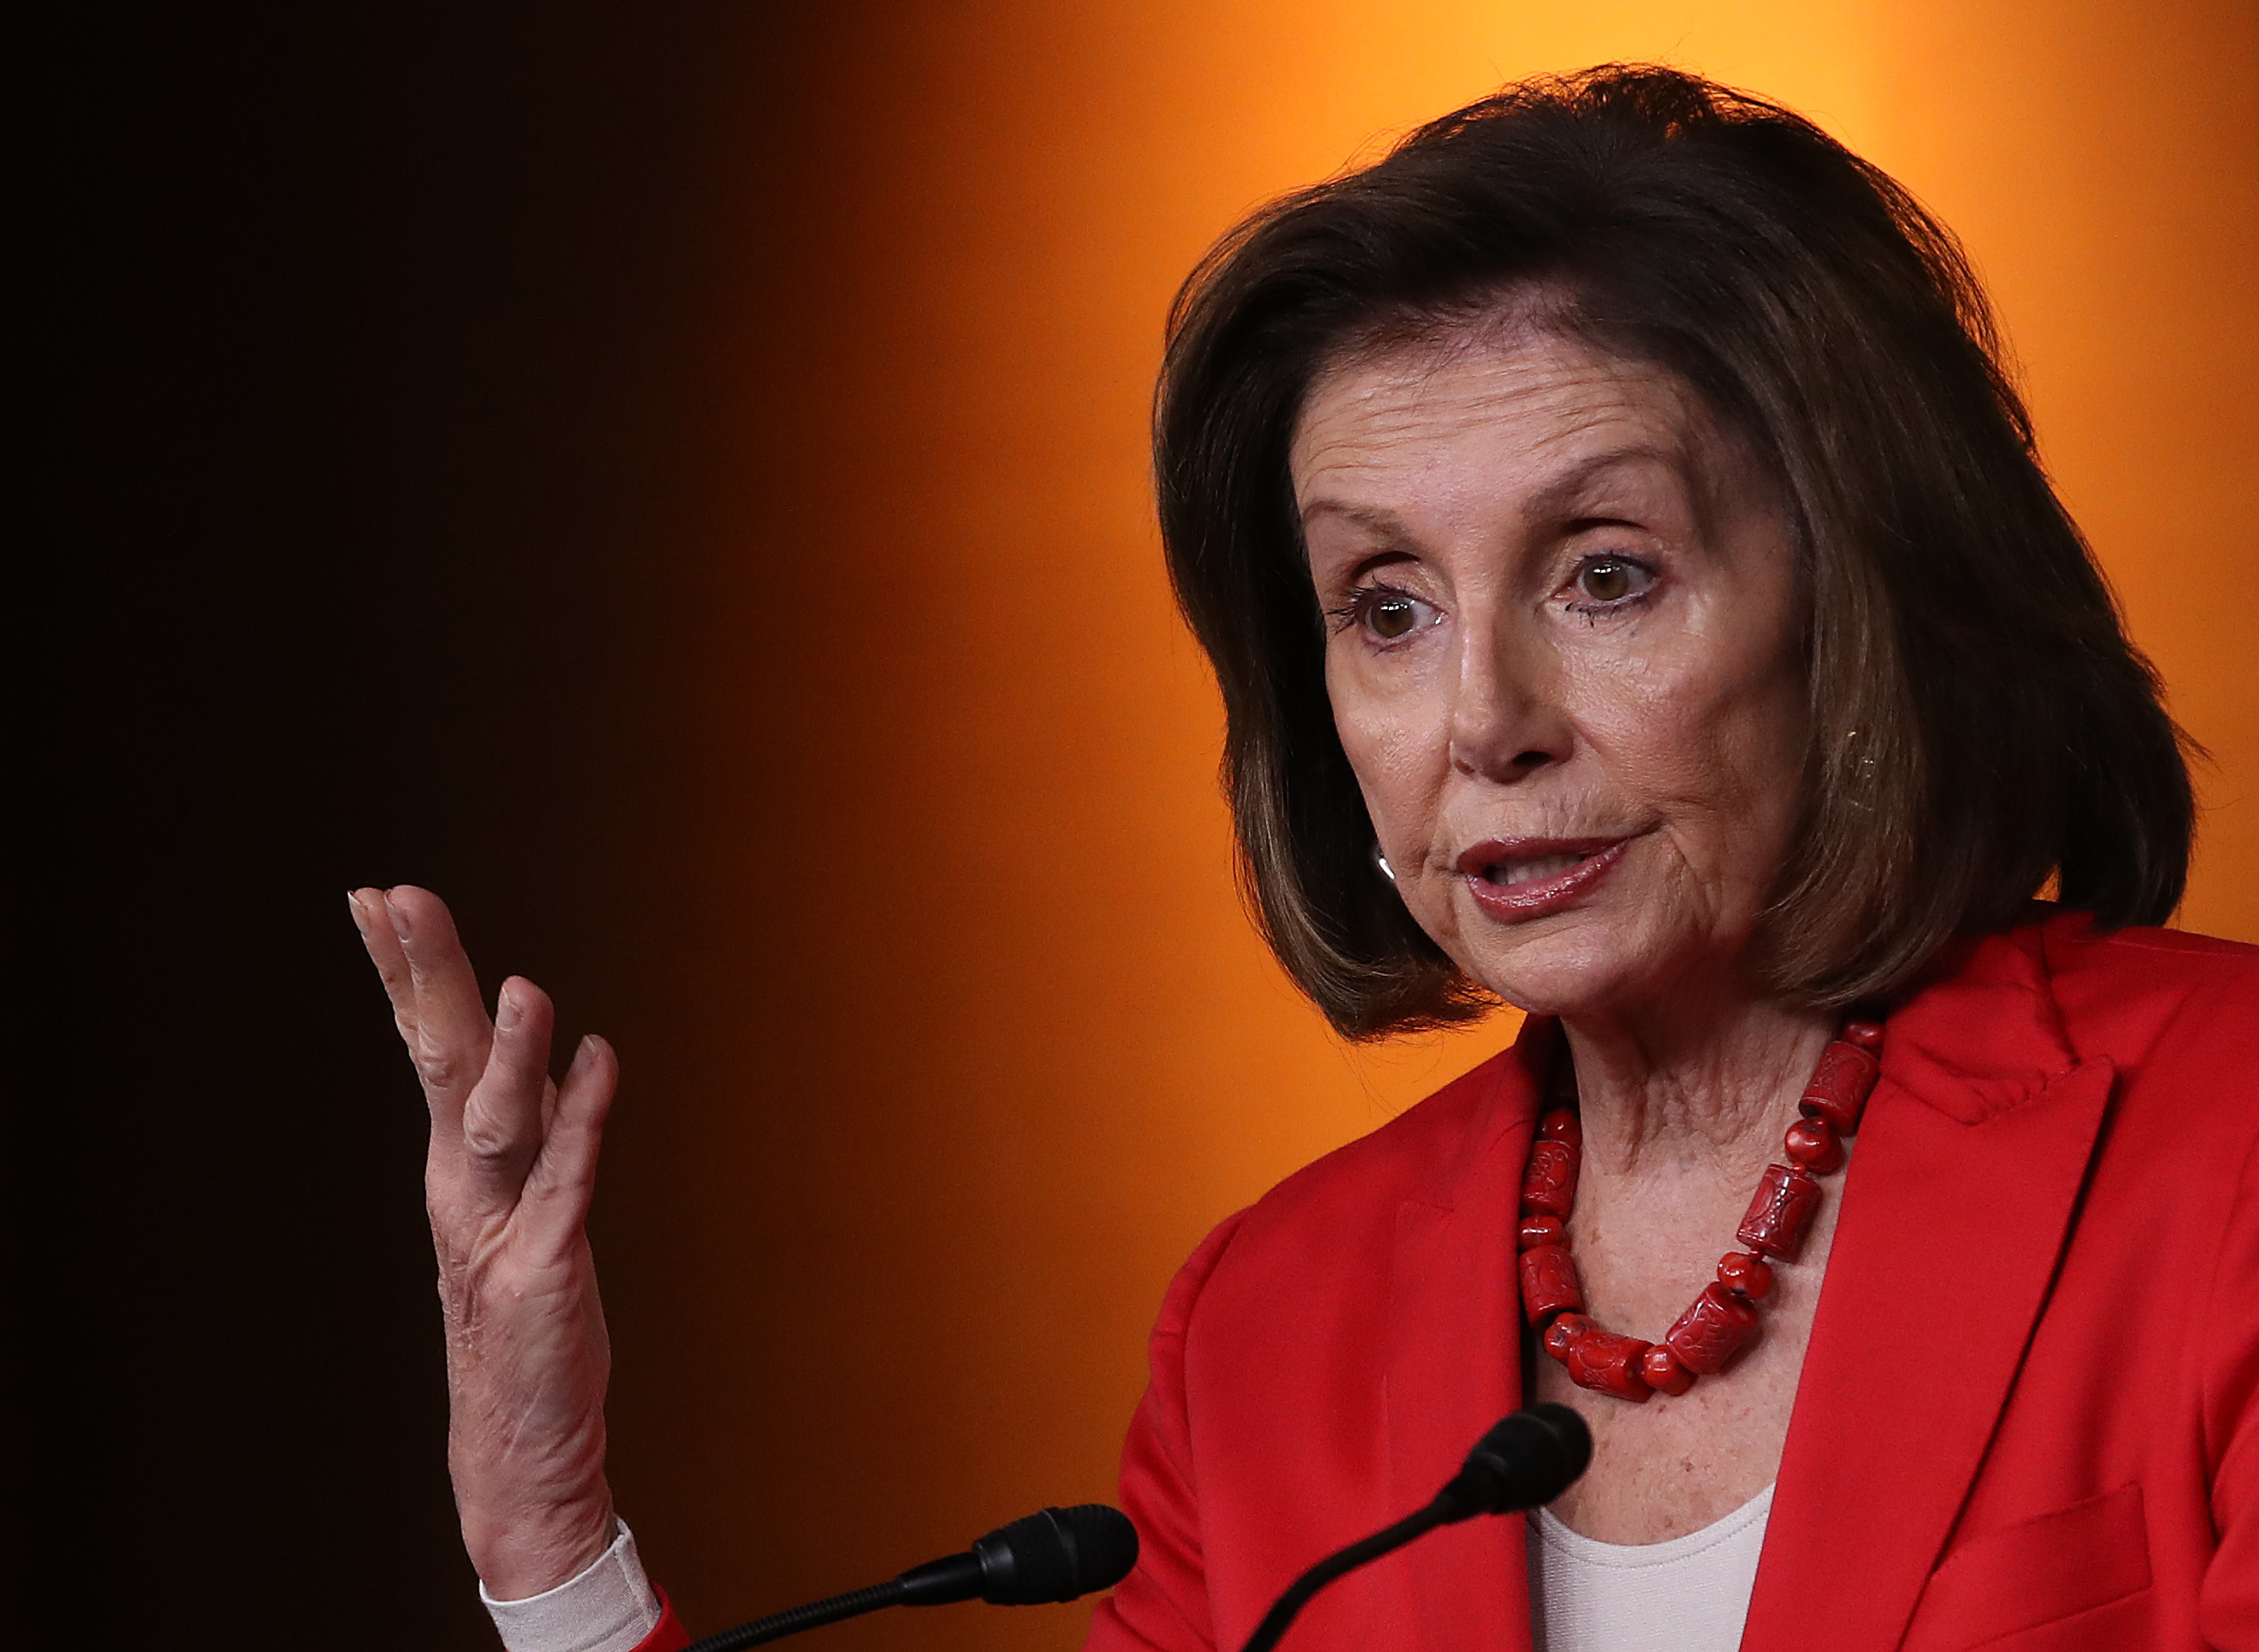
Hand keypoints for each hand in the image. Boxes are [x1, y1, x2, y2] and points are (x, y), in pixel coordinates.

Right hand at [350, 885, 620, 1598]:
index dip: (408, 970)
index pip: (428, 1045)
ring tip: (521, 985)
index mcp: (456, 1162)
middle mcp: (464, 1182)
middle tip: (396, 896)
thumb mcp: (519, 1210)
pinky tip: (604, 1058)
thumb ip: (528, 1135)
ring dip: (510, 1052)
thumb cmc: (526, 1324)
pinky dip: (586, 1116)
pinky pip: (570, 1177)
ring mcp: (500, 1223)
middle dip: (423, 975)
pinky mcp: (546, 1265)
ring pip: (498, 1118)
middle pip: (442, 1059)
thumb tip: (546, 1055)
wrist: (520, 1449)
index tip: (380, 895)